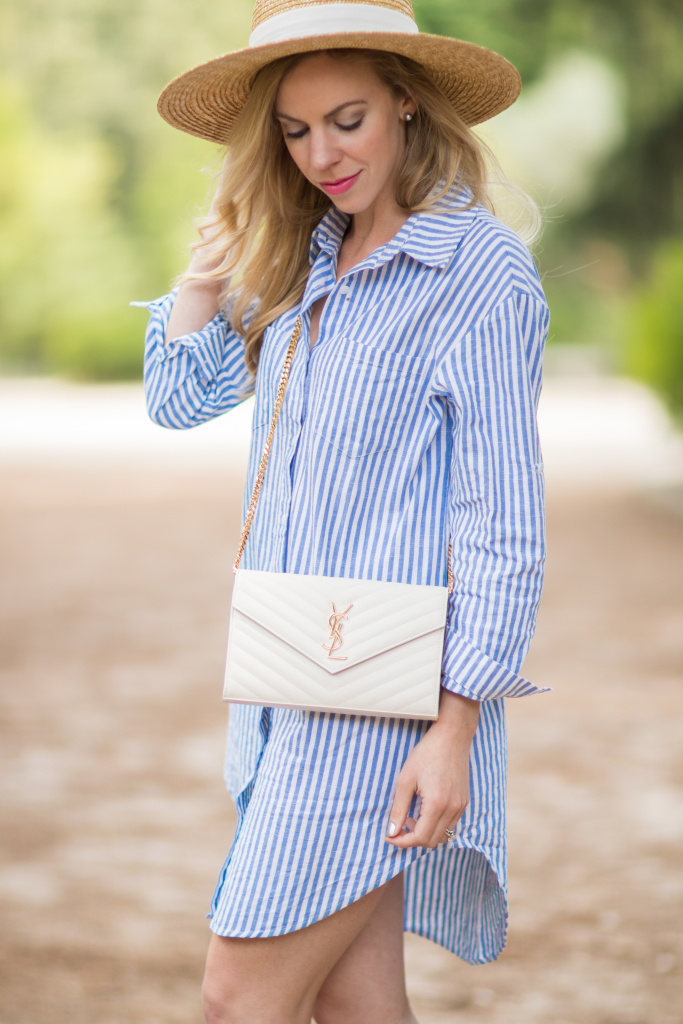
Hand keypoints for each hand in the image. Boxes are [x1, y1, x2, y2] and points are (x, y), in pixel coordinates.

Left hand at [385, 690, 479, 849]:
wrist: (451, 737)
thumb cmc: (426, 754)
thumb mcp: (405, 780)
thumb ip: (398, 808)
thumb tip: (391, 832)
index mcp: (437, 804)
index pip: (420, 837)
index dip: (402, 841)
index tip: (389, 836)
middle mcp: (452, 809)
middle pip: (432, 841)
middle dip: (412, 839)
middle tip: (397, 827)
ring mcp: (461, 806)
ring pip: (443, 836)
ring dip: (425, 833)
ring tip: (410, 817)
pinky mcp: (464, 802)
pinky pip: (450, 825)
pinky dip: (436, 826)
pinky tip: (424, 811)